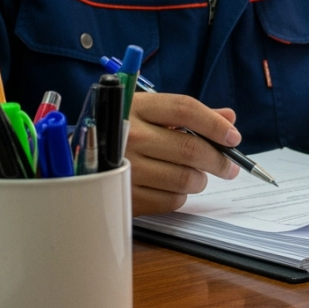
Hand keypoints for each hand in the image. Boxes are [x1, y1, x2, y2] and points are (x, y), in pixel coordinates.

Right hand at [125, 92, 241, 214]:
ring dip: (200, 179)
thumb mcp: (150, 113)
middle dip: (219, 160)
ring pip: (186, 178)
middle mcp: (128, 135)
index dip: (215, 124)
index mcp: (136, 107)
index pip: (185, 109)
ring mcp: (125, 167)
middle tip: (230, 166)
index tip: (233, 137)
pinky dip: (181, 195)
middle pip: (191, 148)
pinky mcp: (124, 196)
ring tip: (195, 175)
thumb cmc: (123, 132)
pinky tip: (173, 187)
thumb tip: (229, 117)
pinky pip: (172, 200)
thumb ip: (189, 115)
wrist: (75, 160)